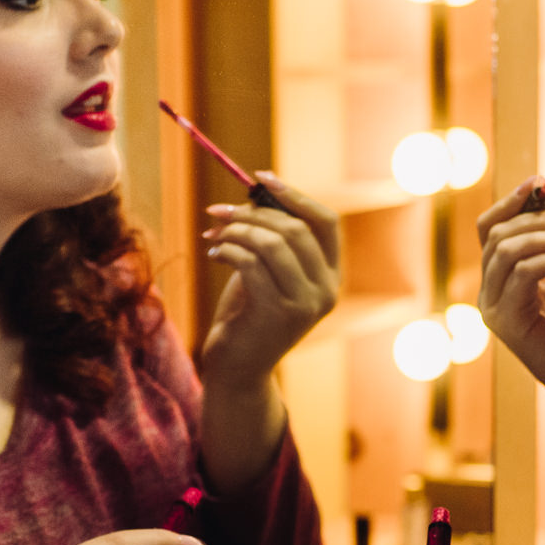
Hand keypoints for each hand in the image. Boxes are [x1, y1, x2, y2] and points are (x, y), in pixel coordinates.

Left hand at [200, 173, 340, 388]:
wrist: (237, 368)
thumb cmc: (248, 314)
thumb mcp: (266, 270)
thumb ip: (272, 237)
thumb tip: (256, 191)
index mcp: (331, 276)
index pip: (326, 222)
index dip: (295, 195)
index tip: (260, 176)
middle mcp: (326, 291)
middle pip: (297, 229)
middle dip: (253, 212)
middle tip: (218, 210)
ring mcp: (305, 305)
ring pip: (273, 244)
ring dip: (237, 231)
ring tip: (213, 235)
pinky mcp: (278, 315)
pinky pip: (252, 264)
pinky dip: (228, 250)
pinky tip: (213, 253)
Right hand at [477, 178, 544, 409]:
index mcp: (502, 280)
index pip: (489, 229)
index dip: (512, 201)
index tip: (541, 180)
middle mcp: (490, 294)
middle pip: (498, 234)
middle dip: (544, 218)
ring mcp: (495, 310)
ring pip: (508, 249)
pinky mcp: (509, 324)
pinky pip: (523, 272)